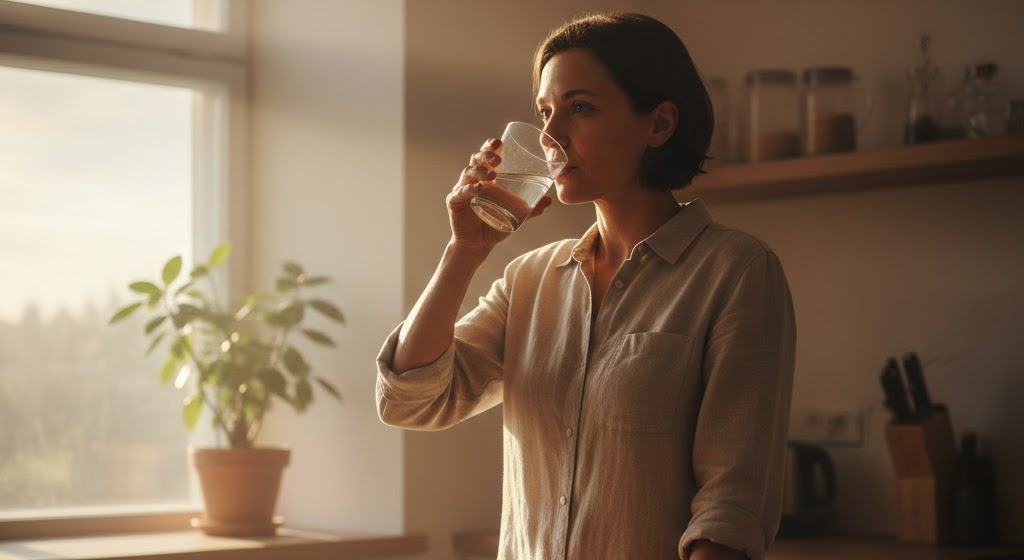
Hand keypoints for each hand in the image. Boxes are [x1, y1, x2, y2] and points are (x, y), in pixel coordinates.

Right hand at [446, 138, 552, 253]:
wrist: (479, 244)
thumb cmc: (496, 224)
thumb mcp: (516, 216)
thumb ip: (531, 208)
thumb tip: (549, 200)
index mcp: (487, 177)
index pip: (487, 156)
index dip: (491, 146)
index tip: (499, 142)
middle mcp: (473, 179)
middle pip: (476, 160)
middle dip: (486, 155)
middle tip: (498, 159)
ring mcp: (462, 189)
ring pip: (468, 173)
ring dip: (479, 172)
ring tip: (492, 176)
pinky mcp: (454, 202)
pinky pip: (459, 193)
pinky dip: (467, 189)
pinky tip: (476, 189)